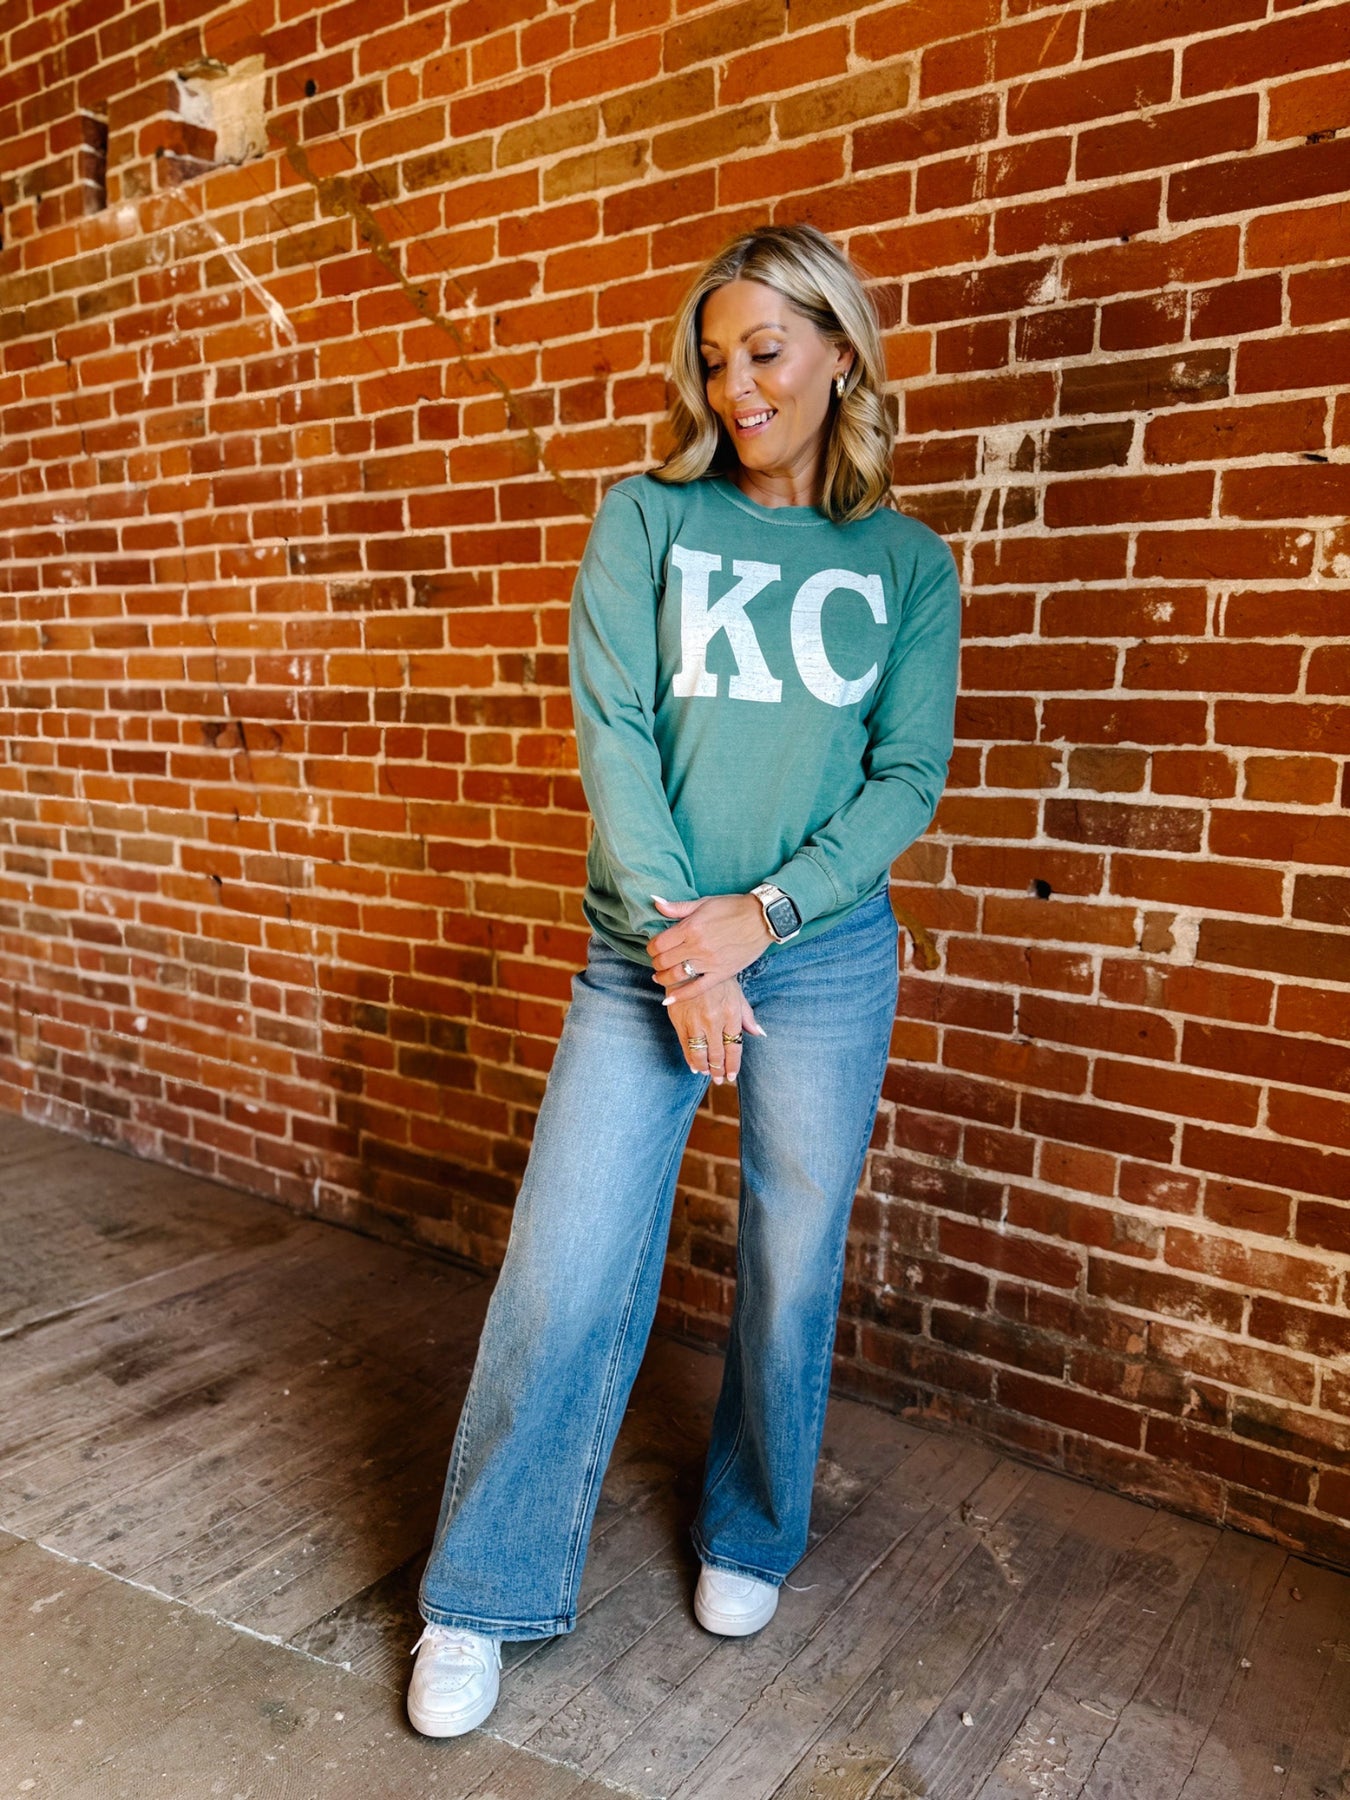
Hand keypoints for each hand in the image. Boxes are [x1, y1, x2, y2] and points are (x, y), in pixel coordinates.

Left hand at [648, 893, 772, 1004]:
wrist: (762, 918)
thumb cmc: (733, 908)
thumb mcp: (703, 903)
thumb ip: (678, 907)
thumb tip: (655, 902)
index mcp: (690, 927)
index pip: (659, 944)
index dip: (651, 948)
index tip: (653, 948)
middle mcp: (697, 946)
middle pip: (664, 961)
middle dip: (656, 963)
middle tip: (658, 962)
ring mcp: (709, 962)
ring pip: (676, 976)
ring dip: (663, 978)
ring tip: (661, 977)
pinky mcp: (721, 973)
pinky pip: (697, 989)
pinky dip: (680, 996)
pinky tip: (668, 999)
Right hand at [667, 978, 765, 1083]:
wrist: (689, 966)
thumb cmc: (716, 980)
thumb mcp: (737, 994)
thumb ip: (747, 1016)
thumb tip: (760, 1033)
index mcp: (731, 1013)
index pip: (734, 1047)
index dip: (733, 1064)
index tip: (732, 1075)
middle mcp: (714, 1020)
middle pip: (717, 1054)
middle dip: (718, 1070)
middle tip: (719, 1079)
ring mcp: (695, 1022)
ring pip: (700, 1053)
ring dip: (704, 1067)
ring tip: (706, 1074)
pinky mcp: (678, 1021)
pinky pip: (685, 1046)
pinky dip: (690, 1058)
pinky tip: (694, 1066)